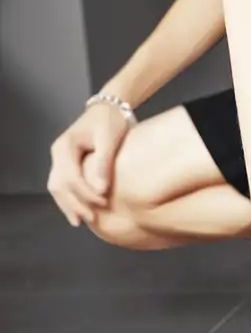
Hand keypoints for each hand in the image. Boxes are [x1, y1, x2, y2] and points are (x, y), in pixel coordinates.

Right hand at [47, 103, 129, 225]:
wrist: (108, 111)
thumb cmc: (110, 122)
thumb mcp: (108, 140)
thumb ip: (103, 164)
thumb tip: (101, 190)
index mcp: (65, 147)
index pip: (70, 176)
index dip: (86, 192)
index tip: (104, 202)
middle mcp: (58, 154)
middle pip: (59, 185)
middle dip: (75, 203)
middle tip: (92, 219)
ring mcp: (61, 160)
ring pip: (57, 187)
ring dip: (68, 205)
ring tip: (80, 221)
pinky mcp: (68, 165)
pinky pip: (63, 186)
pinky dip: (69, 200)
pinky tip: (78, 213)